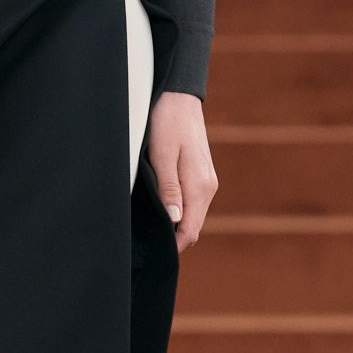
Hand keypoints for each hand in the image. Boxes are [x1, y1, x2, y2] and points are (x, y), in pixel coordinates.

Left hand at [147, 90, 217, 254]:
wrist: (179, 97)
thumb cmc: (167, 122)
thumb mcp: (162, 155)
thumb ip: (169, 189)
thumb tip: (174, 222)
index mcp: (200, 186)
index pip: (190, 231)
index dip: (173, 247)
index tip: (152, 255)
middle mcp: (208, 187)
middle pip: (192, 227)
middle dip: (172, 240)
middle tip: (144, 247)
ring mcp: (206, 181)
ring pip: (192, 216)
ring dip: (174, 225)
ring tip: (148, 230)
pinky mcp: (200, 175)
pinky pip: (191, 203)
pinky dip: (178, 212)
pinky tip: (160, 210)